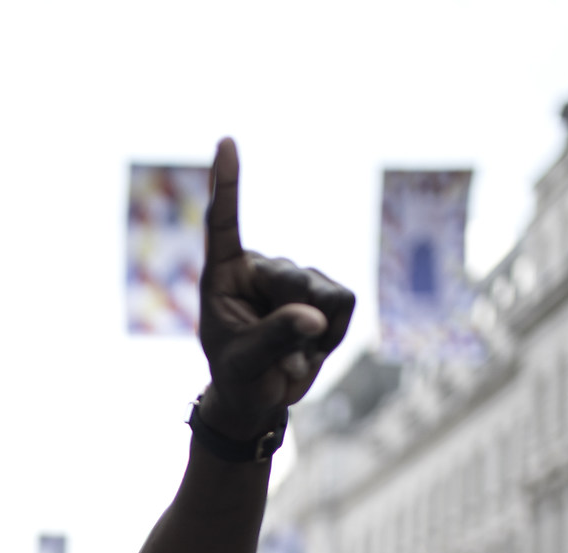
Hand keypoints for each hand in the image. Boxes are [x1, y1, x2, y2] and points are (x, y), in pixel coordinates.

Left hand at [197, 137, 354, 437]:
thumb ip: (275, 338)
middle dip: (292, 319)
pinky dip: (335, 332)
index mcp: (224, 274)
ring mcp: (294, 275)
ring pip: (323, 292)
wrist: (261, 394)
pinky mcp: (325, 290)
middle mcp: (259, 266)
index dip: (226, 184)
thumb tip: (314, 316)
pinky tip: (314, 343)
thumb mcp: (245, 362)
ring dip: (314, 331)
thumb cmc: (239, 374)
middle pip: (292, 278)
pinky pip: (344, 303)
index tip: (225, 142)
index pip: (223, 223)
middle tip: (273, 350)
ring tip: (291, 347)